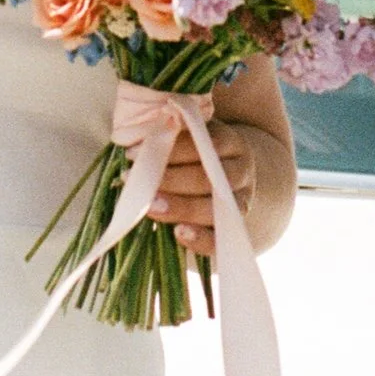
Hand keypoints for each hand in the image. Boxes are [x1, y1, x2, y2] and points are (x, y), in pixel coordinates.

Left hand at [149, 117, 256, 257]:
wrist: (228, 175)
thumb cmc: (198, 154)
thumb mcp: (191, 138)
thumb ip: (172, 136)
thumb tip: (138, 141)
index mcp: (230, 143)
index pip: (206, 143)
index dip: (171, 149)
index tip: (134, 154)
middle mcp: (240, 171)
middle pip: (207, 177)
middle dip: (170, 180)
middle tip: (138, 183)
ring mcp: (240, 202)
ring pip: (214, 208)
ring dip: (180, 207)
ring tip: (150, 207)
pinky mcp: (234, 230)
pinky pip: (219, 239)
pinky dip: (200, 238)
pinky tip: (179, 232)